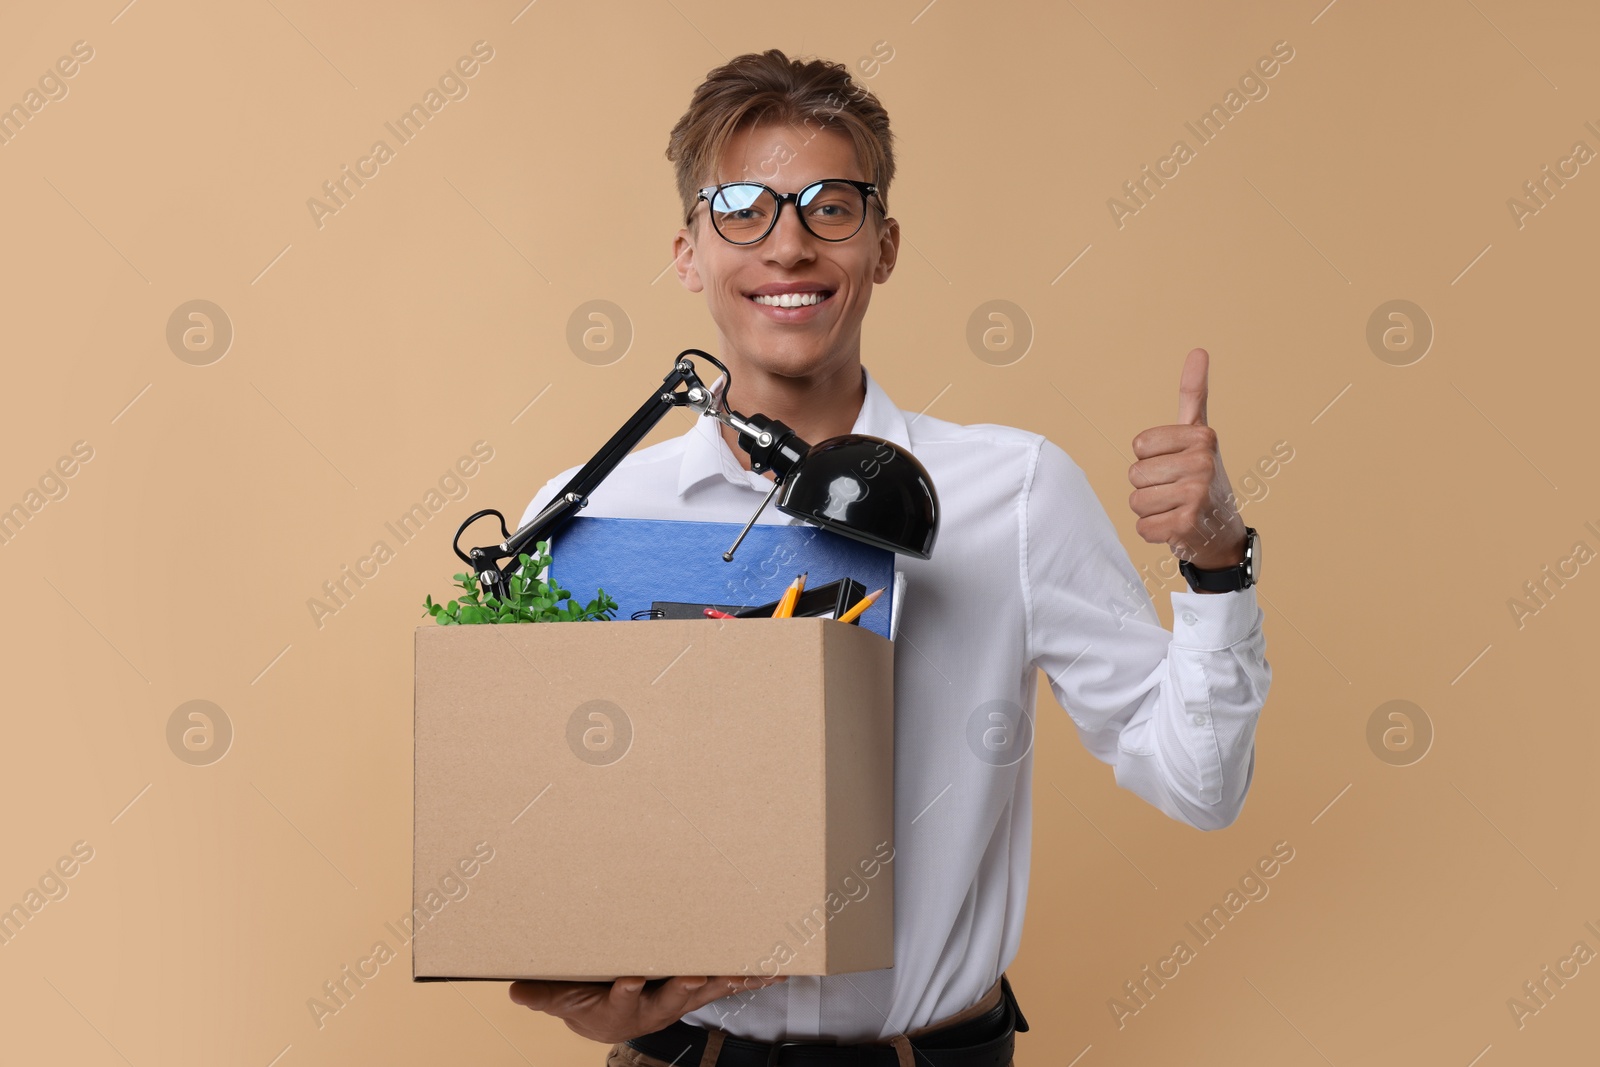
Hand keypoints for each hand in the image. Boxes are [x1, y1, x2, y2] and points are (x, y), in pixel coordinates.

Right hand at [508, 974, 787, 1042]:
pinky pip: (726, 984)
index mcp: (619, 1007)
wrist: (605, 1019)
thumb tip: (515, 990)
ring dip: (726, 981)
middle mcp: (654, 1007)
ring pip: (705, 990)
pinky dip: (749, 977)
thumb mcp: (559, 1000)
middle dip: (686, 985)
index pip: (621, 996)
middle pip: (671, 997)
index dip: (627, 987)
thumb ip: (541, 994)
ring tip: (748, 969)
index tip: (630, 976)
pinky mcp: (697, 990)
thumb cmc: (583, 1001)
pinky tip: (773, 968)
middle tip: (697, 973)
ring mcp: (679, 1000)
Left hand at [1127, 348, 1246, 576]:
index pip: (1139, 445)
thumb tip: (1198, 350)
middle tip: (1176, 491)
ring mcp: (1196, 494)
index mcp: (1201, 437)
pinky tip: (1176, 527)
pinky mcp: (1185, 524)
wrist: (1223, 531)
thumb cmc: (1203, 479)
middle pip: (1135, 474)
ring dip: (1150, 510)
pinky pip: (1142, 527)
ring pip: (1135, 501)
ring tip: (1176, 508)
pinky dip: (1154, 532)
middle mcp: (1202, 462)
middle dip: (1149, 487)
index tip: (1175, 464)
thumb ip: (1194, 395)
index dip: (1150, 458)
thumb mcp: (1199, 435)